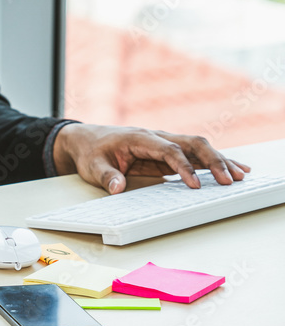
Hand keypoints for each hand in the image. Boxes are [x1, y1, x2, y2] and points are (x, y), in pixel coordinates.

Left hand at [53, 124, 249, 193]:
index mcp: (140, 137)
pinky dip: (212, 162)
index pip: (169, 150)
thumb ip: (106, 176)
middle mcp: (156, 137)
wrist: (86, 140)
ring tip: (240, 176)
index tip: (195, 185)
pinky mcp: (166, 153)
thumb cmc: (91, 151)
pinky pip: (194, 156)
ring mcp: (164, 143)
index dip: (184, 167)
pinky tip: (231, 170)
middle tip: (229, 180)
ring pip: (198, 148)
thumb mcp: (92, 166)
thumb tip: (117, 188)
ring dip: (219, 161)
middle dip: (212, 161)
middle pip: (192, 144)